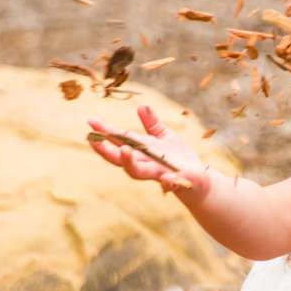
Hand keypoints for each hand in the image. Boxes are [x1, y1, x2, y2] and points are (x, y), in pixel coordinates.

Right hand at [87, 104, 211, 201]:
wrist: (199, 179)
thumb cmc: (179, 157)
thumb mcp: (165, 136)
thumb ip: (152, 124)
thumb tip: (141, 106)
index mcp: (142, 150)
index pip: (121, 140)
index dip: (106, 132)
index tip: (91, 121)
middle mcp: (146, 163)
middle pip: (121, 159)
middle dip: (106, 150)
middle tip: (93, 140)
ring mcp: (159, 173)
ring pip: (139, 172)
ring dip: (129, 162)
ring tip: (123, 150)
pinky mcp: (177, 181)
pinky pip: (171, 184)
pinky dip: (168, 183)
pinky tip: (167, 179)